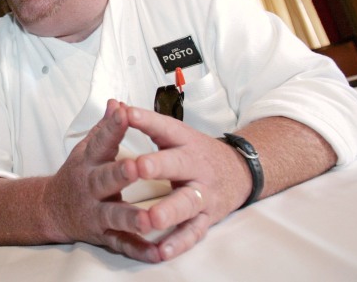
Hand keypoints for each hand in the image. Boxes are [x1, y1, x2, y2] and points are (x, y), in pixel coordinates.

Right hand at [42, 99, 160, 261]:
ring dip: (132, 217)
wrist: (52, 209)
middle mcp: (90, 187)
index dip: (112, 126)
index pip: (100, 141)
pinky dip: (138, 250)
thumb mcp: (87, 149)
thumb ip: (105, 129)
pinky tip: (155, 252)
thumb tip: (116, 102)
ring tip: (149, 219)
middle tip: (136, 168)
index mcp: (89, 162)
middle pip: (105, 180)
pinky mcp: (103, 235)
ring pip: (114, 216)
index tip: (123, 112)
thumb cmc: (78, 174)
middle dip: (120, 174)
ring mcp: (96, 212)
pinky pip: (122, 244)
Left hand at [124, 104, 250, 260]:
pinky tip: (162, 251)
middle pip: (177, 164)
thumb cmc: (195, 152)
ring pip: (186, 202)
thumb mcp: (175, 134)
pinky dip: (178, 242)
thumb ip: (146, 124)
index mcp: (184, 141)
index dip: (146, 120)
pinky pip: (192, 232)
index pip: (165, 127)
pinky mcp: (206, 217)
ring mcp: (203, 193)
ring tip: (152, 218)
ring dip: (169, 210)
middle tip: (137, 167)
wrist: (240, 171)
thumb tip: (116, 105)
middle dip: (157, 166)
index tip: (127, 114)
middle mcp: (195, 165)